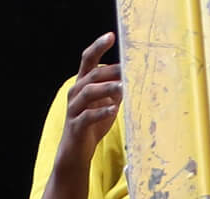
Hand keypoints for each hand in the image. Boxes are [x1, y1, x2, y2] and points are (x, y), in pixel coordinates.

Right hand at [60, 32, 121, 164]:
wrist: (76, 151)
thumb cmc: (93, 124)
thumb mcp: (108, 101)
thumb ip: (117, 87)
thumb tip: (135, 74)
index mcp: (83, 84)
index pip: (88, 59)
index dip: (98, 47)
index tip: (111, 36)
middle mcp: (75, 93)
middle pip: (92, 75)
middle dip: (111, 71)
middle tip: (129, 69)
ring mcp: (74, 109)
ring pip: (88, 92)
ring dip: (107, 88)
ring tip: (123, 88)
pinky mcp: (76, 126)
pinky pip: (87, 116)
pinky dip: (101, 112)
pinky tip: (113, 109)